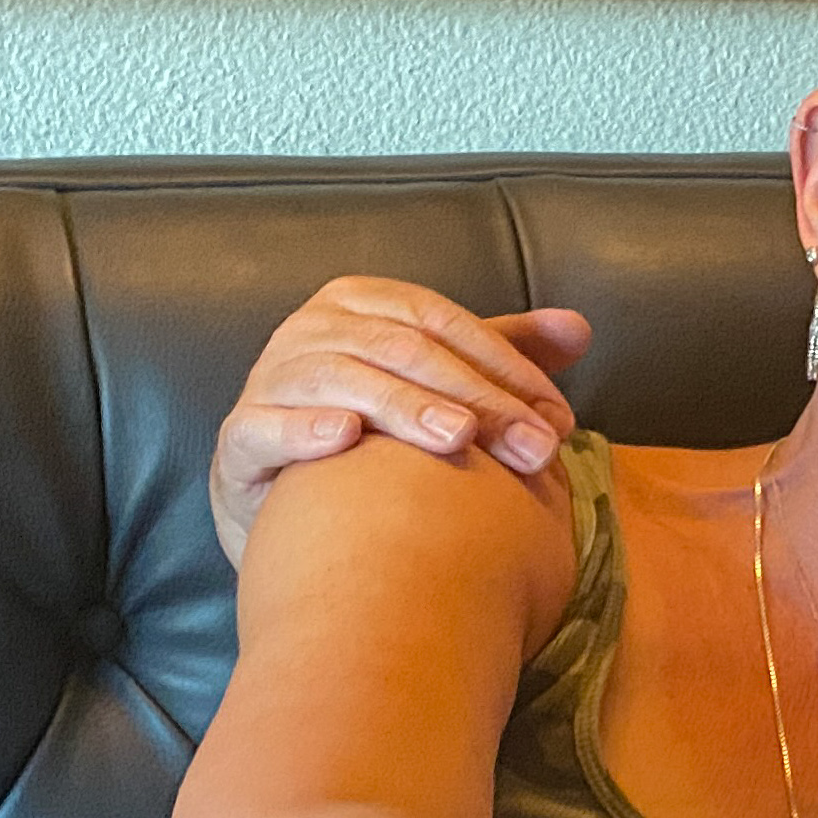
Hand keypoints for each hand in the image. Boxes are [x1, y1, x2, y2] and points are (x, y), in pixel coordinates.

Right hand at [211, 278, 590, 563]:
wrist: (293, 512)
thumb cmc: (377, 437)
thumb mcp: (441, 385)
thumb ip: (503, 354)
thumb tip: (580, 328)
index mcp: (363, 305)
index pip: (444, 324)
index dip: (506, 366)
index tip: (557, 418)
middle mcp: (311, 331)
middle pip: (403, 350)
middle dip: (477, 398)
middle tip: (532, 448)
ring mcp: (270, 380)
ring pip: (341, 379)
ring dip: (403, 407)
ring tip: (457, 439)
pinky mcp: (238, 439)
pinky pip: (265, 426)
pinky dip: (304, 428)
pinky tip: (345, 438)